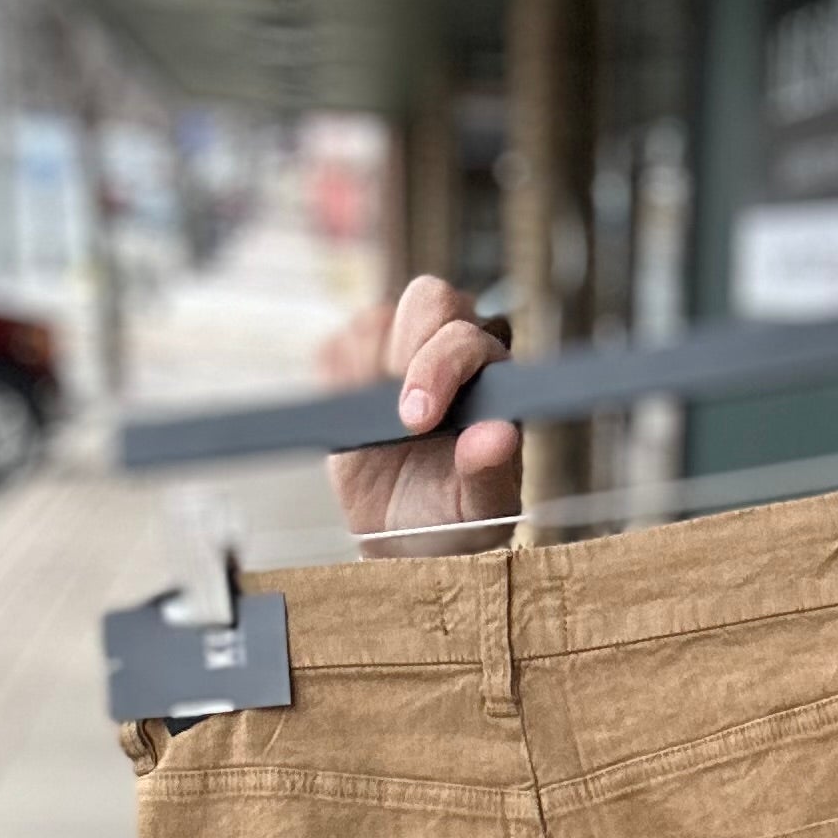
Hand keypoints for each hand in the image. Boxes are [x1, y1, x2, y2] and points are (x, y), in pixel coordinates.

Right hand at [321, 274, 522, 555]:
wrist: (399, 538)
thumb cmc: (452, 521)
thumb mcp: (479, 514)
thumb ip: (492, 474)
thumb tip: (499, 436)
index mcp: (493, 378)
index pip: (475, 337)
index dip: (445, 363)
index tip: (419, 419)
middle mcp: (453, 348)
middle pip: (432, 299)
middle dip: (412, 352)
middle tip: (404, 417)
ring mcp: (402, 347)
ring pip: (381, 316)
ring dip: (372, 365)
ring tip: (376, 423)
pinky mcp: (356, 359)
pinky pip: (338, 346)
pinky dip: (338, 379)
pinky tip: (353, 418)